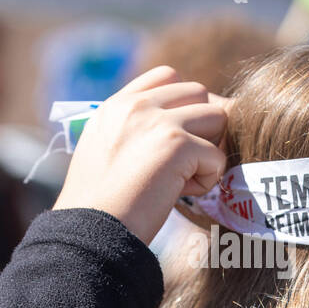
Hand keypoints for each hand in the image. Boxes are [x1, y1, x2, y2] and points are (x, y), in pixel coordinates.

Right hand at [52, 66, 228, 243]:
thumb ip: (134, 130)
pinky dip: (207, 181)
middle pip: (199, 92)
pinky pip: (217, 156)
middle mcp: (137, 106)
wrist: (90, 231)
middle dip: (202, 126)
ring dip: (208, 150)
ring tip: (181, 179)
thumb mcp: (105, 151)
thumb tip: (175, 129)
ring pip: (217, 117)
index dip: (183, 104)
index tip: (176, 137)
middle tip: (184, 162)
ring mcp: (159, 122)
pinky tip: (178, 195)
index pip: (167, 76)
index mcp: (117, 105)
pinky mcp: (178, 145)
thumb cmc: (98, 205)